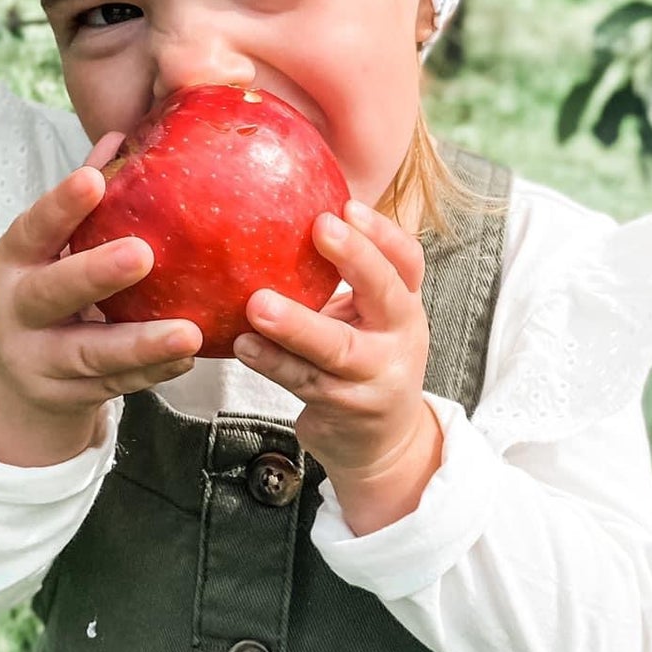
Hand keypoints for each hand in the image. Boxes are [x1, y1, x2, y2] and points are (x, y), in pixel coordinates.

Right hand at [0, 131, 201, 466]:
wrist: (20, 377)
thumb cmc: (52, 284)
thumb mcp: (54, 245)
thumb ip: (86, 199)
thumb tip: (124, 134)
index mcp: (15, 259)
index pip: (34, 227)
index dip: (60, 206)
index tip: (92, 179)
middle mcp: (18, 308)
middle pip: (53, 292)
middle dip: (94, 274)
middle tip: (143, 254)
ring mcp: (40, 358)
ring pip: (91, 353)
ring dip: (141, 342)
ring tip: (188, 332)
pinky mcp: (69, 395)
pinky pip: (118, 384)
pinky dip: (153, 372)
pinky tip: (190, 356)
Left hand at [232, 197, 440, 523]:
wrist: (381, 445)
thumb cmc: (362, 363)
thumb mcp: (369, 318)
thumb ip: (346, 278)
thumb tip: (287, 211)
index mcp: (403, 306)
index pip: (408, 261)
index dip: (383, 233)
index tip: (348, 206)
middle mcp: (399, 337)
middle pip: (386, 293)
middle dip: (356, 258)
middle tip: (320, 227)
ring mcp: (375, 377)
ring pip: (337, 347)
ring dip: (297, 325)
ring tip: (257, 304)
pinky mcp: (345, 408)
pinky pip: (303, 381)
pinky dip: (272, 362)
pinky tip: (244, 345)